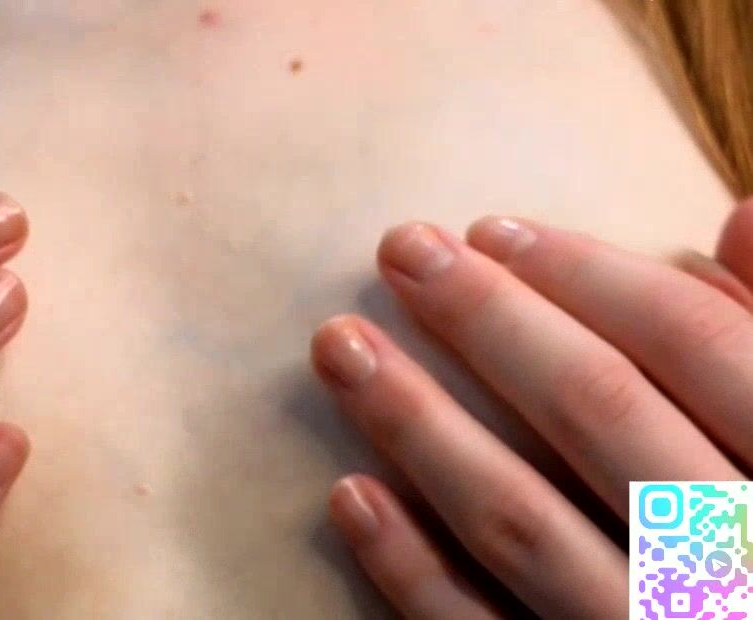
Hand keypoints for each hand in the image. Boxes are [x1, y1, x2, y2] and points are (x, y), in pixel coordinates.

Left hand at [313, 203, 752, 617]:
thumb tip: (740, 217)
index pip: (695, 345)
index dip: (590, 275)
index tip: (492, 229)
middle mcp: (729, 559)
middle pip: (597, 411)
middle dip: (489, 320)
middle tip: (400, 246)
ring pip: (521, 519)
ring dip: (420, 424)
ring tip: (339, 345)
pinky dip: (412, 569)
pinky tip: (349, 495)